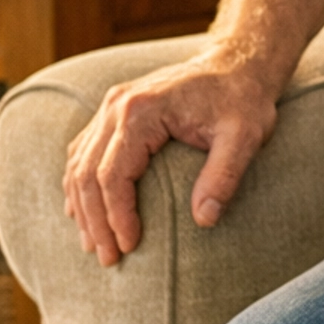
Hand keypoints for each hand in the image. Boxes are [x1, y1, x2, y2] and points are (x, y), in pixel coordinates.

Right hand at [63, 54, 278, 266]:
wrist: (238, 63)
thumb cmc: (243, 100)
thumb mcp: (245, 137)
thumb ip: (224, 176)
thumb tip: (205, 221)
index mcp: (141, 111)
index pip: (112, 174)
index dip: (116, 216)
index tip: (130, 247)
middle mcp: (116, 105)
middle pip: (86, 173)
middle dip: (95, 221)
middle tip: (108, 259)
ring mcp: (111, 106)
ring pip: (77, 163)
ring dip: (82, 207)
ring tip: (94, 245)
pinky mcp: (114, 111)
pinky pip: (83, 151)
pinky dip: (80, 184)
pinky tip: (85, 211)